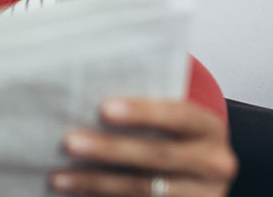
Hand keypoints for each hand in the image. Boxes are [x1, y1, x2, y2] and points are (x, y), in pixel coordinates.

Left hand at [50, 98, 237, 195]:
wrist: (201, 170)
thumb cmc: (172, 132)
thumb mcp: (170, 113)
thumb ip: (143, 99)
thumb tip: (87, 87)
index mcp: (209, 128)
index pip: (178, 115)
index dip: (142, 113)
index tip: (104, 108)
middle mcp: (213, 164)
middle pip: (157, 156)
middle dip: (109, 150)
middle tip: (69, 142)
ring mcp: (201, 195)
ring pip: (144, 190)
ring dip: (97, 182)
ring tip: (60, 176)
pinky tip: (76, 192)